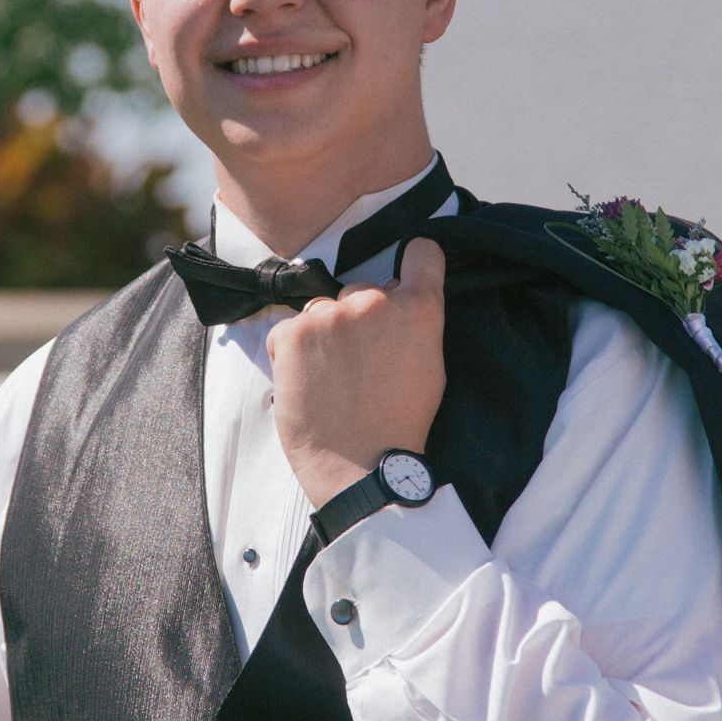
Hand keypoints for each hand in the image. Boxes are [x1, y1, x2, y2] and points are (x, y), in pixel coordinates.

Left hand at [266, 238, 446, 509]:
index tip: (406, 275)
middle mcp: (375, 300)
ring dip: (325, 335)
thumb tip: (401, 301)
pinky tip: (308, 384)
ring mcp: (330, 314)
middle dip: (360, 318)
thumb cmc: (400, 427)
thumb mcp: (430, 367)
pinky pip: (290, 329)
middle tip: (360, 363)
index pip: (423, 252)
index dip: (414, 262)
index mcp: (419, 307)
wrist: (361, 469)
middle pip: (363, 290)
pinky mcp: (292, 332)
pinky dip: (294, 353)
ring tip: (332, 380)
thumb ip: (416, 324)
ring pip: (324, 310)